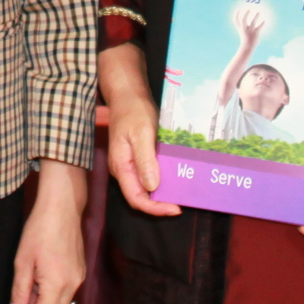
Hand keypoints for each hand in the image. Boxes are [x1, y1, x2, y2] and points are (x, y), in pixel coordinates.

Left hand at [9, 163, 88, 303]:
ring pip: (62, 302)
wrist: (62, 208)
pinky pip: (67, 290)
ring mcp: (79, 277)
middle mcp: (73, 284)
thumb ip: (20, 290)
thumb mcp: (22, 261)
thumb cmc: (38, 231)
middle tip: (23, 292)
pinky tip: (43, 271)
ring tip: (32, 278)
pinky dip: (54, 289)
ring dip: (46, 299)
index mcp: (57, 283)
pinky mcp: (81, 270)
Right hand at [98, 43, 179, 217]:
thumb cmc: (133, 111)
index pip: (136, 199)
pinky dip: (161, 181)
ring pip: (145, 189)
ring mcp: (129, 165)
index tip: (175, 208)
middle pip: (140, 198)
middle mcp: (124, 170)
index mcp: (121, 167)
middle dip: (160, 205)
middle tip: (182, 203)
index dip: (155, 208)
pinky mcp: (137, 158)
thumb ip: (145, 160)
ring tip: (182, 194)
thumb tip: (152, 187)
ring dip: (162, 194)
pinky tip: (175, 178)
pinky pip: (148, 176)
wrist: (127, 94)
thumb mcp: (141, 133)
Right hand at [231, 0, 267, 45]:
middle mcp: (244, 29)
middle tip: (248, 9)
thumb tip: (249, 23)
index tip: (239, 9)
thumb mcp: (244, 33)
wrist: (248, 47)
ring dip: (256, 17)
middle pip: (243, 20)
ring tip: (259, 12)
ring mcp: (250, 31)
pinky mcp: (256, 33)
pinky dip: (262, 24)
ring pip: (253, 22)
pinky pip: (259, 28)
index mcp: (240, 28)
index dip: (236, 14)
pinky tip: (264, 21)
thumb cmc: (246, 40)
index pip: (236, 20)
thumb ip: (246, 28)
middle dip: (246, 14)